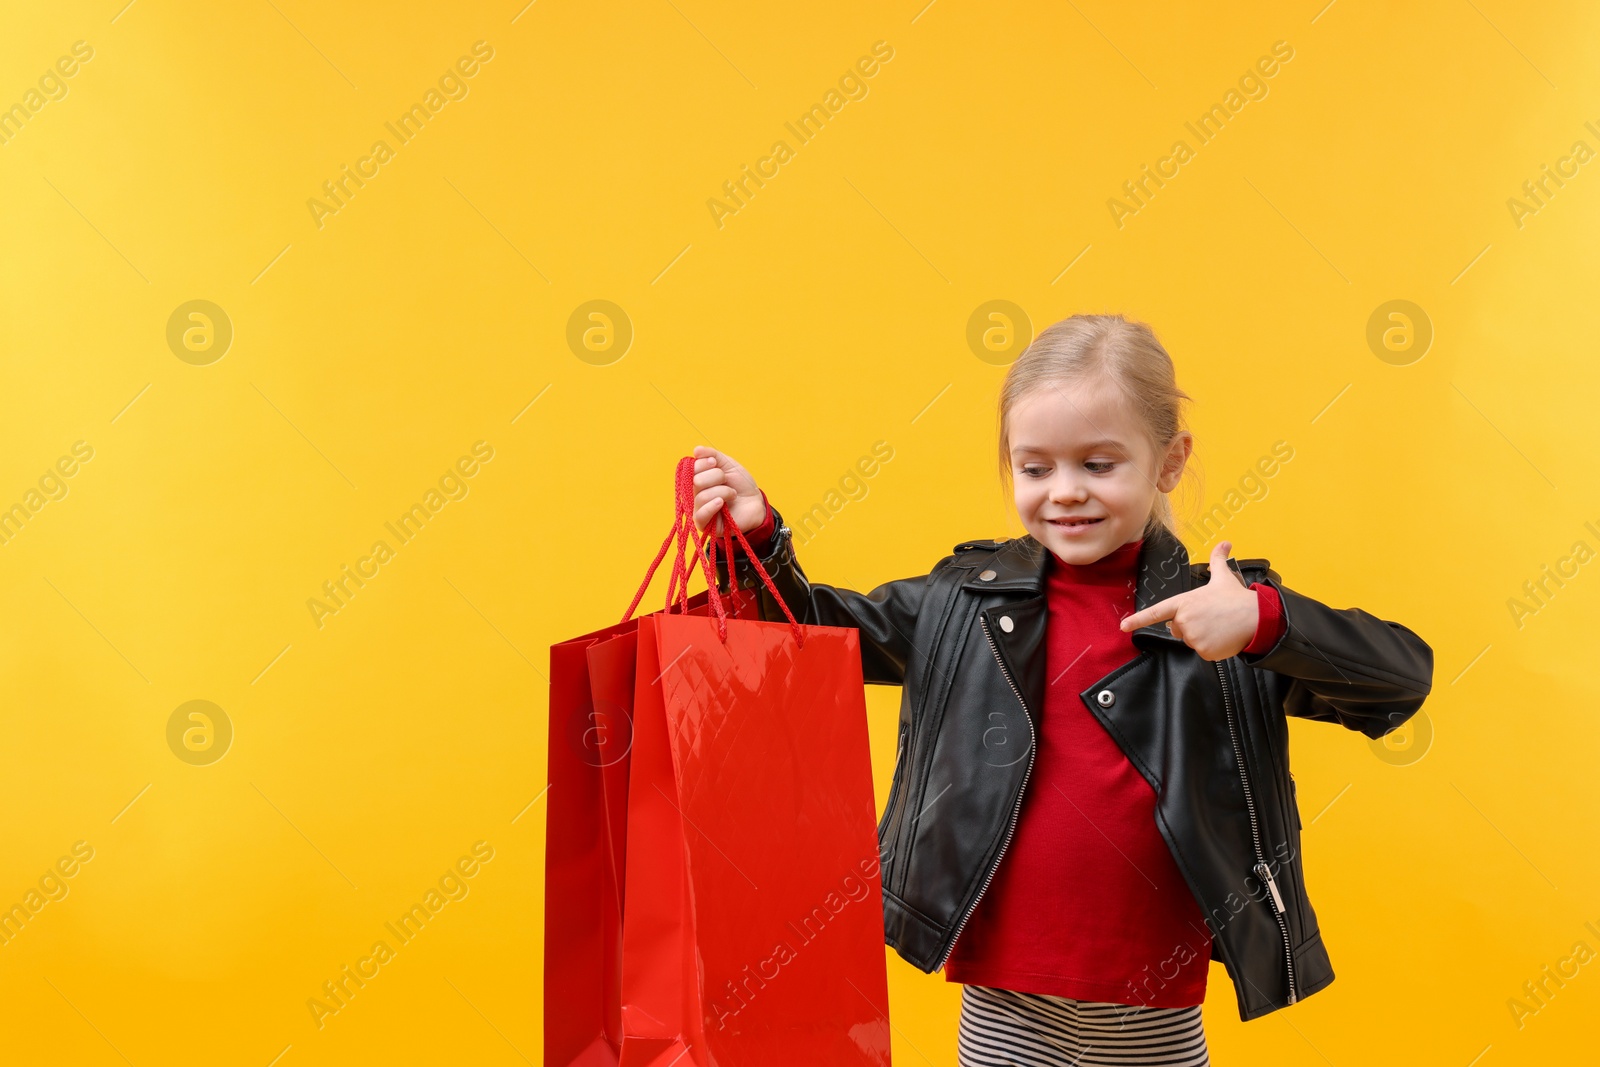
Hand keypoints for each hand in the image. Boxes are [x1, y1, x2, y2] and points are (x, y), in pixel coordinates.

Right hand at [691, 446, 765, 534]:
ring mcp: (699, 509)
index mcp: (699, 479)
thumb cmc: (741, 486)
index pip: (691, 468)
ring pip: (702, 496)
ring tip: (732, 495)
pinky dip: (712, 506)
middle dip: (717, 477)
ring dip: (723, 491)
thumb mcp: (729, 465)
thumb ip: (713, 455)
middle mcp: (695, 494)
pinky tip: (722, 503)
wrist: (756, 504)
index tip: (715, 462)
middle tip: (727, 481)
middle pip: (697, 481)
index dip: (704, 463)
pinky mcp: (704, 525)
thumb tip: (696, 450)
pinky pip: (700, 515)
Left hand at [1118, 541, 1258, 660]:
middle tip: (1211, 619)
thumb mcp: (1223, 577)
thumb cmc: (1237, 599)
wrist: (1256, 617)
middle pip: (1178, 630)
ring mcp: (1193, 635)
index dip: (1138, 619)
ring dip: (1203, 638)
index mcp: (1185, 602)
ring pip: (1192, 642)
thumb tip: (1225, 543)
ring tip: (1219, 627)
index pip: (1157, 612)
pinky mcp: (1203, 650)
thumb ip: (1218, 560)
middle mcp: (1185, 619)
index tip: (1123, 626)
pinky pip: (1203, 652)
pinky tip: (1223, 638)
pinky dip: (1213, 648)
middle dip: (1192, 627)